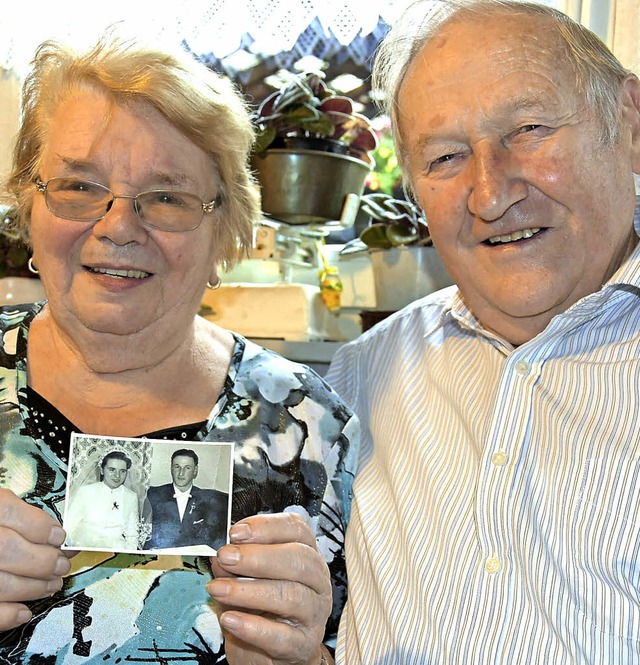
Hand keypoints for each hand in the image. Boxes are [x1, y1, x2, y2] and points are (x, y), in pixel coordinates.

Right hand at [0, 488, 71, 629]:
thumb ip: (23, 516)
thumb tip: (56, 535)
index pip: (10, 514)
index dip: (40, 527)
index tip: (59, 536)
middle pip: (8, 550)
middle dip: (43, 561)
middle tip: (61, 565)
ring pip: (1, 583)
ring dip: (34, 587)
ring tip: (52, 584)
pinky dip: (7, 615)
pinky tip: (23, 611)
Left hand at [207, 512, 332, 664]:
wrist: (271, 654)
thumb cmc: (261, 608)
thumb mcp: (246, 580)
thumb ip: (235, 566)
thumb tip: (220, 556)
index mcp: (306, 553)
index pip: (296, 529)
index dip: (267, 527)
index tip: (236, 532)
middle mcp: (317, 580)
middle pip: (298, 559)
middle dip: (258, 556)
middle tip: (226, 557)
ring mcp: (314, 613)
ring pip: (291, 595)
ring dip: (249, 591)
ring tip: (218, 590)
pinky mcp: (304, 644)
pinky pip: (281, 636)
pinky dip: (253, 627)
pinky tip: (229, 620)